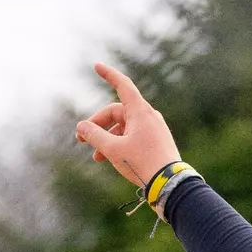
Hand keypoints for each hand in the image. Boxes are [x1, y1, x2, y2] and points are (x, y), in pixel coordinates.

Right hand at [75, 63, 182, 189]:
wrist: (171, 185)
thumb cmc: (142, 164)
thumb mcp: (113, 149)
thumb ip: (94, 136)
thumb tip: (81, 127)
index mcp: (140, 111)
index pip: (122, 85)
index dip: (109, 74)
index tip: (97, 66)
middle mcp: (149, 116)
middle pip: (117, 113)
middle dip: (98, 125)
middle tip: (81, 140)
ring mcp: (155, 129)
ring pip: (124, 127)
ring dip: (108, 139)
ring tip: (97, 157)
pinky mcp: (158, 142)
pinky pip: (134, 137)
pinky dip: (121, 144)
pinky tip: (112, 159)